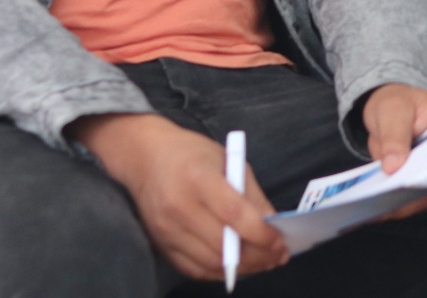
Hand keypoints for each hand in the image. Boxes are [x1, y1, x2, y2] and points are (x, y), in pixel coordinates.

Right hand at [70, 113, 286, 280]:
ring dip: (243, 268)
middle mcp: (179, 208)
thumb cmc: (193, 155)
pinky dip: (220, 271)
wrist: (146, 158)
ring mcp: (166, 231)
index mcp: (198, 179)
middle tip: (279, 256)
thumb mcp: (229, 161)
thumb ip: (252, 196)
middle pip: (222, 244)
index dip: (261, 233)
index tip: (280, 241)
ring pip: (210, 262)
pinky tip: (239, 265)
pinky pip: (194, 269)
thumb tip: (274, 227)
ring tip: (264, 262)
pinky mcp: (161, 245)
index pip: (233, 215)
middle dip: (257, 256)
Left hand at [361, 83, 426, 218]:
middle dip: (416, 194)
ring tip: (376, 211)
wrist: (385, 108)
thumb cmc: (395, 101)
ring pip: (423, 193)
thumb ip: (395, 136)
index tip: (418, 184)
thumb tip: (393, 167)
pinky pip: (408, 196)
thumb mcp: (393, 110)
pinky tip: (372, 208)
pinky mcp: (417, 179)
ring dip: (401, 204)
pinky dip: (391, 203)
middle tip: (391, 204)